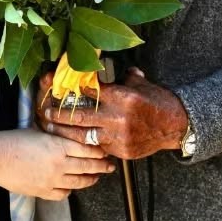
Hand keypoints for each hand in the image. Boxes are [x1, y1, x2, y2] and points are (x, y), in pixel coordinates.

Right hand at [0, 129, 113, 200]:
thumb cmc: (14, 140)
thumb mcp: (40, 131)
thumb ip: (57, 135)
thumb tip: (71, 135)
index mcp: (59, 146)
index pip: (88, 150)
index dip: (99, 153)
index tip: (105, 153)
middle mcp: (59, 164)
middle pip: (88, 167)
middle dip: (102, 167)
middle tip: (109, 167)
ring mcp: (52, 180)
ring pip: (79, 182)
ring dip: (90, 180)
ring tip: (96, 177)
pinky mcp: (43, 192)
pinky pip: (64, 194)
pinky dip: (70, 190)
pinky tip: (71, 186)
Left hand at [37, 67, 189, 160]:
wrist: (176, 126)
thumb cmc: (159, 102)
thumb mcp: (142, 84)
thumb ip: (124, 78)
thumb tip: (111, 69)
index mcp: (123, 97)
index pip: (91, 92)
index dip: (74, 91)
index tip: (61, 89)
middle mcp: (118, 117)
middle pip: (80, 116)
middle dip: (60, 115)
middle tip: (45, 112)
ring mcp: (119, 136)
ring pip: (85, 135)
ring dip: (66, 132)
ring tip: (52, 128)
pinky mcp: (122, 151)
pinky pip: (100, 146)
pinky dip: (88, 142)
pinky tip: (75, 140)